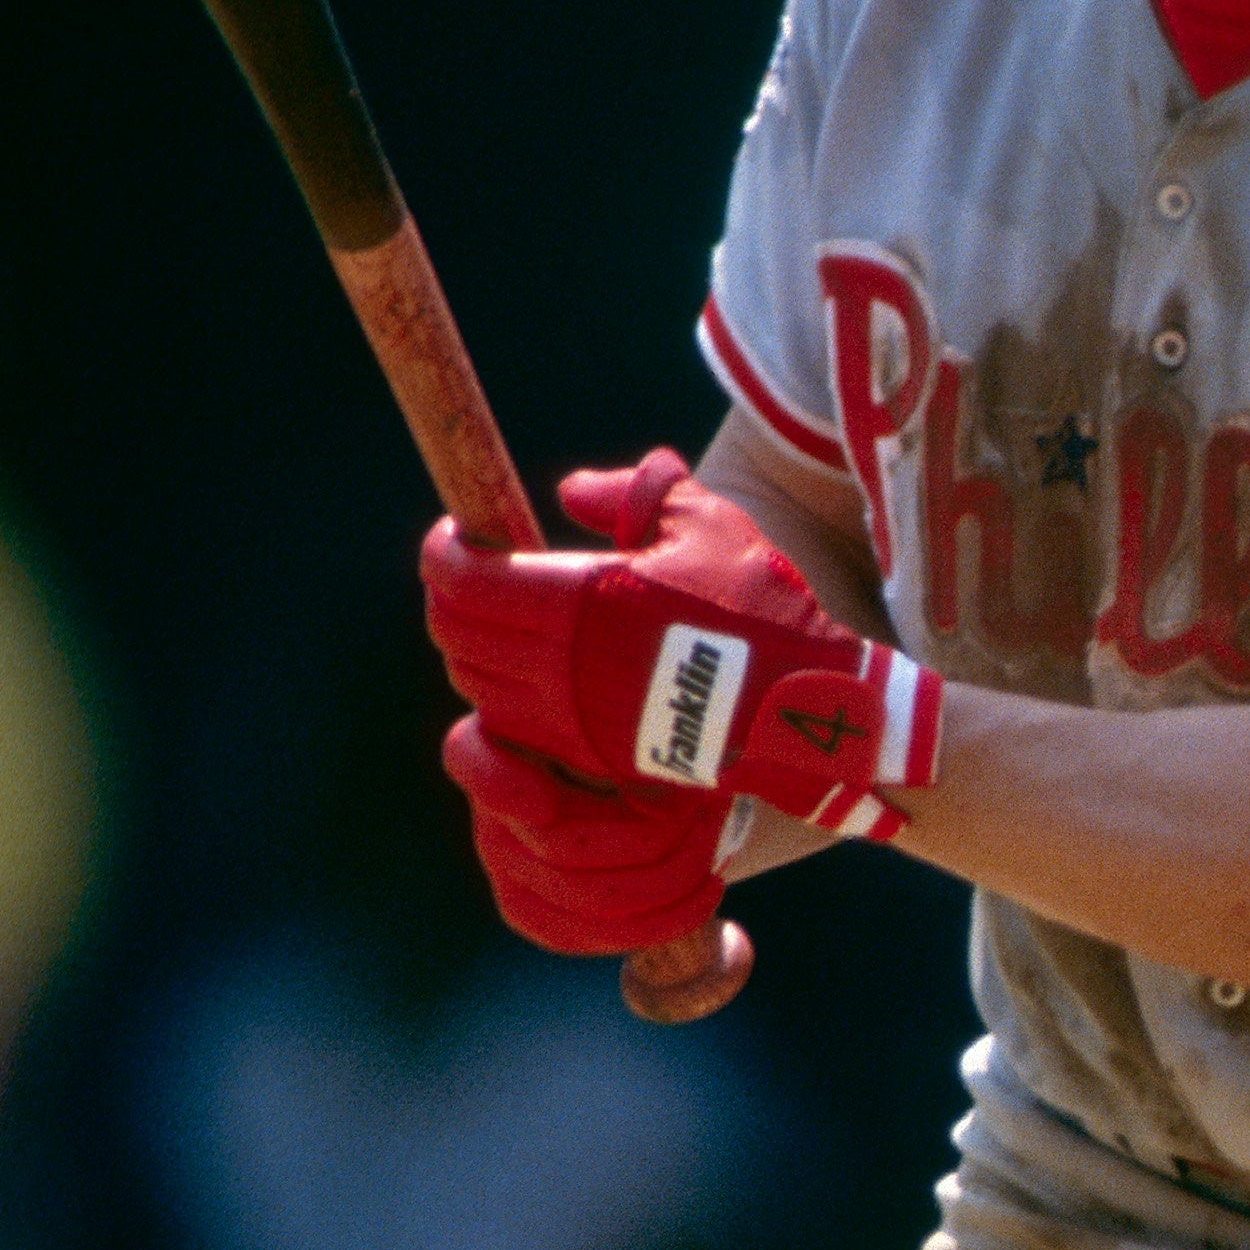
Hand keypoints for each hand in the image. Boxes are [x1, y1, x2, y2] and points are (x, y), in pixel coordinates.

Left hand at [422, 450, 941, 829]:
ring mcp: (574, 719)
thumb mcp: (704, 522)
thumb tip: (570, 492)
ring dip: (476, 652)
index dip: (445, 554)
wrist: (803, 708)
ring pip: (479, 686)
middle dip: (454, 601)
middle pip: (458, 635)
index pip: (466, 581)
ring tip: (501, 625)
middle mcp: (565, 664)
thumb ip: (633, 493)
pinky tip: (535, 672)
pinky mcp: (592, 757)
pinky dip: (507, 696)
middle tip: (475, 575)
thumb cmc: (759, 606)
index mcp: (582, 599)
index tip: (456, 535)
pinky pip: (517, 726)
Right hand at [442, 715, 746, 956]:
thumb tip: (660, 775)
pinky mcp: (532, 912)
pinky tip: (707, 892)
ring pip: (590, 894)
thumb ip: (631, 727)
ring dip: (671, 873)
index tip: (545, 802)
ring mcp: (505, 865)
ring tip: (716, 844)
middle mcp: (491, 807)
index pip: (473, 759)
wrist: (643, 784)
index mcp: (499, 741)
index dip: (499, 786)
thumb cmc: (637, 736)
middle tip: (708, 810)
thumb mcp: (634, 718)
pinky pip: (592, 933)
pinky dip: (662, 919)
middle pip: (562, 845)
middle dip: (652, 835)